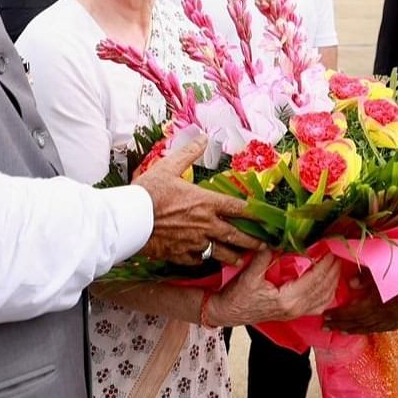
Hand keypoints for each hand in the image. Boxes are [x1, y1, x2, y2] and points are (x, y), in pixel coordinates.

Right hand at [133, 138, 263, 264]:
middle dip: (252, 242)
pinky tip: (208, 260)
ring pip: (221, 253)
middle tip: (263, 246)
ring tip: (240, 259)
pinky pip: (199, 261)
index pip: (239, 208)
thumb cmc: (148, 191)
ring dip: (233, 256)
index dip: (256, 213)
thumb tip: (202, 137)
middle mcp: (205, 224)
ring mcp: (194, 242)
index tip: (268, 218)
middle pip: (236, 236)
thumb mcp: (169, 166)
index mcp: (206, 202)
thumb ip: (189, 153)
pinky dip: (205, 260)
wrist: (129, 219)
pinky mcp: (180, 255)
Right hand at [208, 250, 341, 325]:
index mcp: (288, 299)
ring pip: (325, 298)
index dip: (326, 262)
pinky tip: (331, 284)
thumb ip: (265, 256)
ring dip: (334, 280)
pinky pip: (319, 306)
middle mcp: (296, 308)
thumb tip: (278, 239)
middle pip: (324, 288)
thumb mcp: (249, 274)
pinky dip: (329, 294)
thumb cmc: (237, 295)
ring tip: (338, 263)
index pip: (315, 279)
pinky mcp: (294, 314)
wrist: (228, 313)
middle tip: (339, 250)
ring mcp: (296, 313)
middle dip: (334, 269)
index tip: (331, 246)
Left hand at [322, 273, 397, 333]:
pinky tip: (360, 329)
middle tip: (325, 326)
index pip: (353, 312)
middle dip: (340, 324)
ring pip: (367, 328)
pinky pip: (378, 329)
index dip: (338, 314)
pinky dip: (366, 330)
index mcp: (380, 303)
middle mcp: (384, 316)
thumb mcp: (387, 272)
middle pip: (357, 323)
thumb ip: (367, 278)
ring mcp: (393, 321)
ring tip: (338, 330)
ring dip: (351, 329)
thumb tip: (350, 285)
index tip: (324, 315)